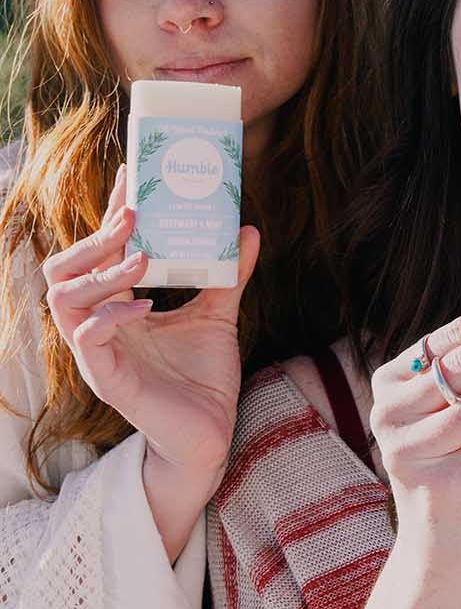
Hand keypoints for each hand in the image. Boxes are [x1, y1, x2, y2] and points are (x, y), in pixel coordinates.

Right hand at [42, 164, 260, 488]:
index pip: (99, 251)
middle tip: (133, 214)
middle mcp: (99, 324)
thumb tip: (248, 229)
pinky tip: (144, 306)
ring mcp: (98, 352)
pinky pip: (89, 340)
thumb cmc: (203, 376)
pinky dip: (112, 315)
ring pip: (65, 299)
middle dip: (94, 237)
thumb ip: (230, 274)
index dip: (110, 212)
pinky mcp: (107, 380)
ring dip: (103, 271)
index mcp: (119, 305)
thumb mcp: (219, 314)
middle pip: (63, 269)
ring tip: (143, 257)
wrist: (211, 433)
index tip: (131, 175)